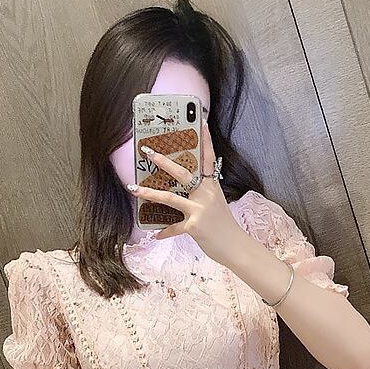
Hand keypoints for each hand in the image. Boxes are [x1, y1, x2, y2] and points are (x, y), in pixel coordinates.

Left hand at [127, 114, 246, 262]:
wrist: (236, 247)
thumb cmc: (225, 226)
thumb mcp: (217, 205)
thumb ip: (203, 195)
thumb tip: (185, 192)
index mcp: (212, 186)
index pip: (208, 158)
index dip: (205, 140)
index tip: (200, 121)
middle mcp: (206, 194)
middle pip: (182, 173)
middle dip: (162, 161)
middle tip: (147, 150)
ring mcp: (200, 209)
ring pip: (171, 197)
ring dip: (150, 192)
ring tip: (133, 188)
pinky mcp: (194, 226)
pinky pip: (174, 227)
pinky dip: (164, 232)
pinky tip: (156, 235)